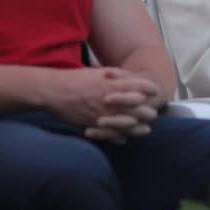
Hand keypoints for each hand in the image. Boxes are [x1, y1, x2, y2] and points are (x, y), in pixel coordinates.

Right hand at [46, 66, 163, 141]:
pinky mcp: (95, 126)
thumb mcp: (99, 72)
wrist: (54, 91)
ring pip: (132, 126)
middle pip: (143, 110)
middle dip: (149, 111)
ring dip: (140, 127)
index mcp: (116, 85)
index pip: (145, 88)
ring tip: (145, 128)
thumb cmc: (76, 79)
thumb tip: (131, 79)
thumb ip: (118, 77)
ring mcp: (105, 115)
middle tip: (152, 112)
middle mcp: (114, 101)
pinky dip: (122, 136)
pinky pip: (114, 135)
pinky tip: (125, 136)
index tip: (155, 92)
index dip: (152, 90)